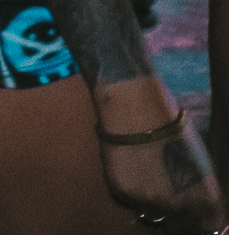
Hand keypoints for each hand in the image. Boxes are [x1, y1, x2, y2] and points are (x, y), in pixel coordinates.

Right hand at [99, 106, 224, 233]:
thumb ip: (197, 185)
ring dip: (151, 198)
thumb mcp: (197, 159)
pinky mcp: (123, 192)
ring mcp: (150, 201)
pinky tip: (130, 168)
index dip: (199, 212)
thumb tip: (191, 195)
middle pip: (178, 218)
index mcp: (205, 197)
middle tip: (165, 182)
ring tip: (147, 173)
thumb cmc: (171, 126)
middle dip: (175, 206)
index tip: (192, 204)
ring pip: (152, 211)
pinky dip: (130, 189)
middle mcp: (179, 206)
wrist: (134, 108)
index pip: (208, 223)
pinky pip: (128, 200)